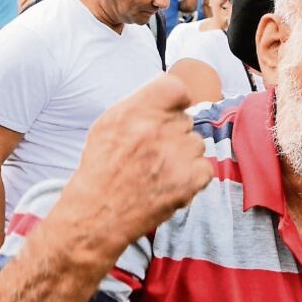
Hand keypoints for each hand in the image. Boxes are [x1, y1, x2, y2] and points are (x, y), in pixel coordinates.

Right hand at [61, 76, 212, 247]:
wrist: (97, 214)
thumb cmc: (102, 168)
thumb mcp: (109, 124)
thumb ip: (141, 103)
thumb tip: (174, 93)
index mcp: (135, 111)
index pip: (176, 87)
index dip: (176, 101)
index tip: (169, 113)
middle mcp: (157, 129)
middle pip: (185, 119)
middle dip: (173, 134)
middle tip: (150, 154)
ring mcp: (176, 154)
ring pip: (196, 143)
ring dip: (183, 156)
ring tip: (157, 171)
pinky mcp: (190, 179)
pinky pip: (205, 168)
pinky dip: (192, 177)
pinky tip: (168, 184)